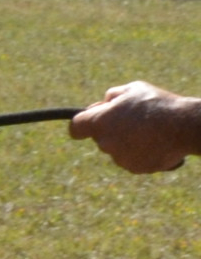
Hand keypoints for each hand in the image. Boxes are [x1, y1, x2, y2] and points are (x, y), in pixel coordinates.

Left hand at [71, 82, 200, 173]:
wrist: (183, 127)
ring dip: (128, 142)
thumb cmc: (156, 104)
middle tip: (134, 119)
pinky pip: (133, 159)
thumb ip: (112, 96)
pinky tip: (156, 142)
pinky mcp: (135, 168)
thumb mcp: (132, 89)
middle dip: (112, 129)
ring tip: (150, 130)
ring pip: (118, 149)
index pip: (76, 127)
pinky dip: (141, 153)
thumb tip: (105, 103)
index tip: (91, 121)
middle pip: (101, 137)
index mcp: (99, 123)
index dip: (83, 123)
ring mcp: (120, 158)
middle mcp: (105, 143)